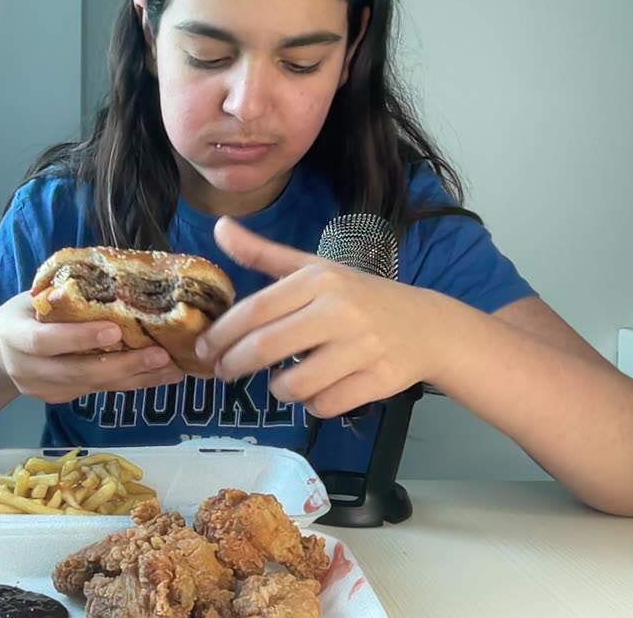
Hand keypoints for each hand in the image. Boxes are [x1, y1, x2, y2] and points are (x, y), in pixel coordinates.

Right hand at [0, 292, 184, 403]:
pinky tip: (159, 375)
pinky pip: (99, 391)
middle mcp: (28, 369)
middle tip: (160, 355)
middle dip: (123, 365)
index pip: (46, 341)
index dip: (79, 338)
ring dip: (137, 378)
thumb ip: (62, 294)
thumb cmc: (22, 314)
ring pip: (95, 386)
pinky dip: (131, 383)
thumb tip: (112, 276)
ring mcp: (45, 389)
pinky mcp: (62, 399)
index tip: (115, 330)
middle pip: (78, 372)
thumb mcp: (32, 297)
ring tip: (172, 368)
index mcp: (15, 337)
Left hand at [195, 218, 451, 417]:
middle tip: (224, 372)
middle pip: (267, 348)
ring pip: (294, 385)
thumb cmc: (359, 296)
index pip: (255, 310)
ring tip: (281, 380)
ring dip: (278, 388)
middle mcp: (340, 310)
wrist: (428, 327)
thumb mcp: (314, 268)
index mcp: (320, 280)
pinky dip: (314, 404)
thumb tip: (219, 226)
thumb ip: (263, 253)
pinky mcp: (378, 380)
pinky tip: (318, 390)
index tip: (204, 348)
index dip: (222, 334)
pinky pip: (325, 405)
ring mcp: (362, 347)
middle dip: (235, 364)